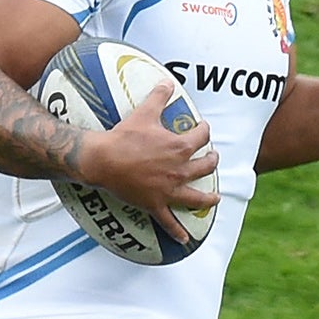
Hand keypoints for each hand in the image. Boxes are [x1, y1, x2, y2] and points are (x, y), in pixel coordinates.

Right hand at [76, 83, 219, 242]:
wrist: (102, 159)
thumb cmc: (123, 136)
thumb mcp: (143, 112)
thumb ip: (159, 96)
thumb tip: (167, 80)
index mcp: (180, 147)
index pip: (202, 136)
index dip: (204, 130)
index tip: (203, 128)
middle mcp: (180, 170)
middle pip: (205, 165)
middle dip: (211, 160)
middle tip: (211, 158)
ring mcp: (168, 189)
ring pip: (196, 196)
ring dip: (208, 198)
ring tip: (215, 198)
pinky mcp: (154, 204)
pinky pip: (168, 220)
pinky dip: (177, 231)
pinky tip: (185, 238)